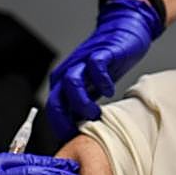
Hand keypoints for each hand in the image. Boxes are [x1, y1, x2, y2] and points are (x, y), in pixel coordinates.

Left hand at [46, 0, 162, 141]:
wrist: (122, 32)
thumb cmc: (106, 66)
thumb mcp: (91, 92)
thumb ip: (82, 109)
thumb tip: (79, 138)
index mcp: (62, 85)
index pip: (53, 112)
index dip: (60, 130)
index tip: (73, 143)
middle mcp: (67, 73)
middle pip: (55, 101)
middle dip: (66, 121)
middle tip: (82, 133)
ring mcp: (83, 62)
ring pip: (71, 84)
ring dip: (82, 104)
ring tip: (96, 114)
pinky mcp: (100, 53)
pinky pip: (95, 66)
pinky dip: (101, 82)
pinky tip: (109, 91)